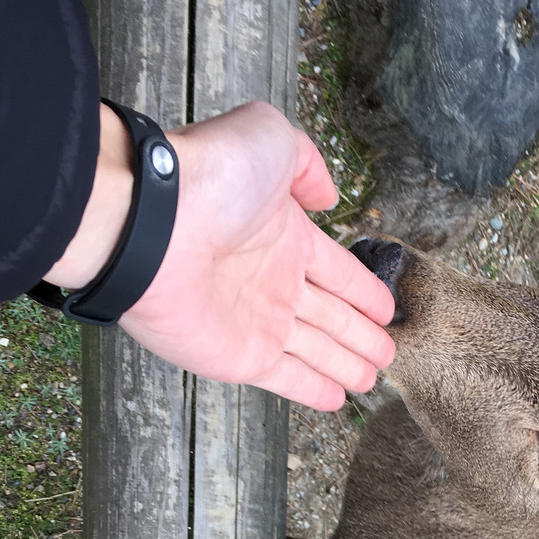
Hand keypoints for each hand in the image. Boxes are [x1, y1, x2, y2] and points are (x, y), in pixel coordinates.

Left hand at [45, 102, 393, 409]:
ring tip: (372, 379)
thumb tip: (327, 197)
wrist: (151, 223)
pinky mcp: (242, 358)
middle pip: (331, 317)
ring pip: (316, 351)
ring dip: (345, 365)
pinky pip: (288, 379)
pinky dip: (312, 391)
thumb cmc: (210, 177)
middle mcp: (272, 282)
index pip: (337, 272)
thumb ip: (306, 164)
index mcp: (284, 236)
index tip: (386, 310)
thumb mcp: (271, 138)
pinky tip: (336, 400)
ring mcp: (257, 323)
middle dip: (360, 335)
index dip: (364, 292)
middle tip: (387, 354)